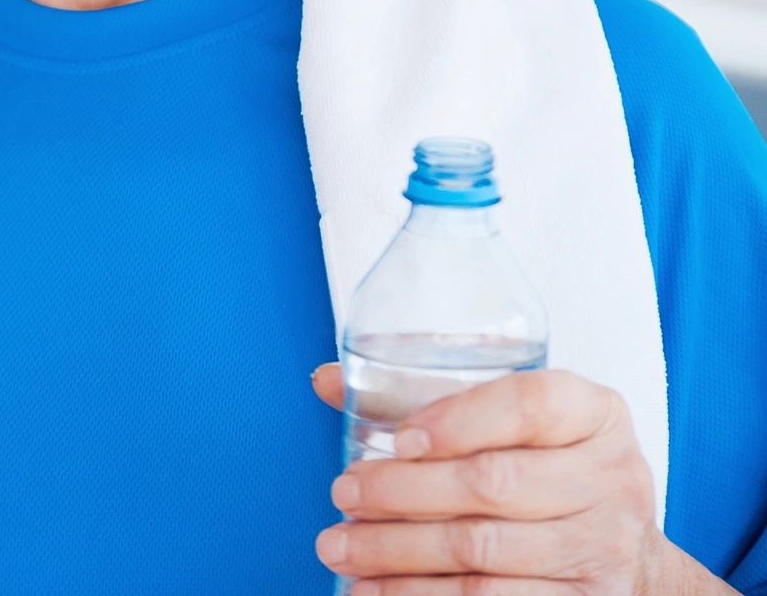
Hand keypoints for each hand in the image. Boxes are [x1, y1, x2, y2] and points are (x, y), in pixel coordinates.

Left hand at [309, 363, 696, 594]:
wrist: (628, 558)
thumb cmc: (549, 471)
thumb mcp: (513, 422)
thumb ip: (425, 394)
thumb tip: (328, 382)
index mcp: (594, 415)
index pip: (530, 405)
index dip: (460, 419)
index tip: (401, 438)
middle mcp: (610, 479)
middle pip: (494, 483)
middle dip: (403, 492)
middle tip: (343, 494)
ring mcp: (603, 548)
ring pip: (483, 551)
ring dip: (398, 554)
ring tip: (340, 549)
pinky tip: (377, 591)